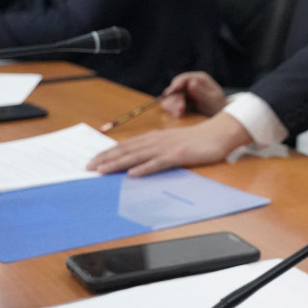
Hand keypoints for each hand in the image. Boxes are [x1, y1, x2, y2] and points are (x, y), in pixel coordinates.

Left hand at [86, 112, 252, 176]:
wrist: (219, 133)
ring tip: (102, 171)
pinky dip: (144, 168)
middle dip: (106, 159)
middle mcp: (157, 141)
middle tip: (88, 168)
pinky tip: (133, 174)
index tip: (92, 161)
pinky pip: (158, 163)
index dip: (108, 153)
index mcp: (155, 137)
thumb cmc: (197, 139)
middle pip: (127, 150)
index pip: (126, 145)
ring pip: (137, 156)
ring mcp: (167, 147)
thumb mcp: (173, 142)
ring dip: (118, 163)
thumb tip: (138, 160)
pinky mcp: (179, 155)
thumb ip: (156, 149)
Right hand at [159, 71, 227, 117]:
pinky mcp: (179, 102)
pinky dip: (172, 110)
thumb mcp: (212, 100)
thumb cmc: (217, 106)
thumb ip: (201, 92)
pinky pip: (171, 105)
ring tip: (180, 114)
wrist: (218, 116)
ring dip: (173, 106)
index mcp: (199, 79)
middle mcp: (189, 84)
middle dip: (175, 99)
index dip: (177, 84)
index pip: (183, 79)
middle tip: (180, 110)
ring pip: (171, 98)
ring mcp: (183, 93)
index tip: (172, 91)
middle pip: (175, 89)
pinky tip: (178, 115)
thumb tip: (191, 83)